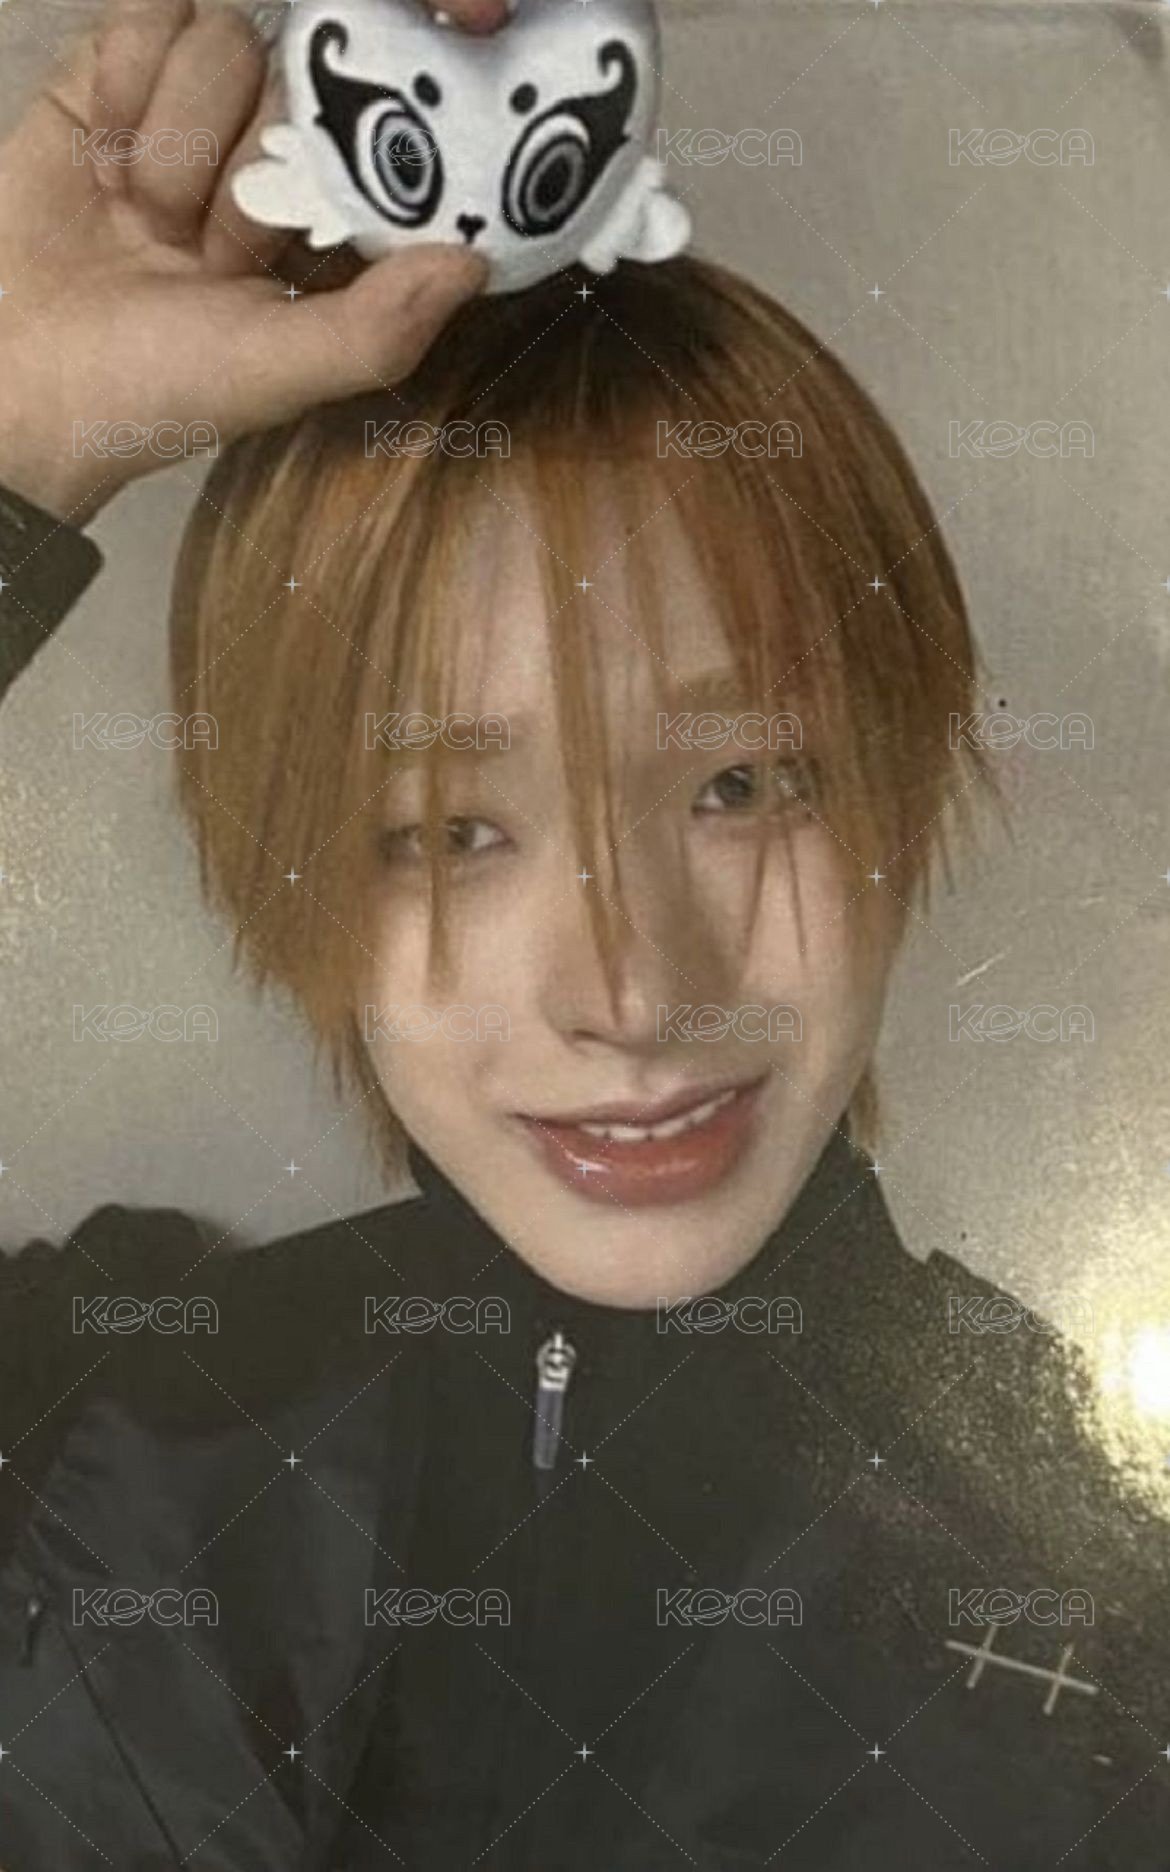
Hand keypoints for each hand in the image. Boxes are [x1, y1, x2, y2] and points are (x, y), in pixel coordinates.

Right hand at [0, 0, 507, 523]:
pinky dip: (125, 87)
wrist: (21, 375)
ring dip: (179, 139)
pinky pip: (148, 13)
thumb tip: (477, 265)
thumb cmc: (154, 387)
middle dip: (245, 171)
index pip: (373, 135)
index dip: (351, 155)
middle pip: (296, 77)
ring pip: (225, 37)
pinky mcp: (113, 71)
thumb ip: (380, 324)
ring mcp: (188, 105)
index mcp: (320, 221)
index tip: (314, 211)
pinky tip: (104, 163)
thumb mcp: (282, 371)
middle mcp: (264, 154)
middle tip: (201, 251)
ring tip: (144, 217)